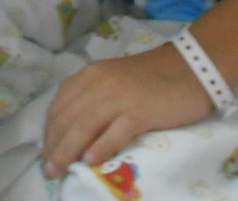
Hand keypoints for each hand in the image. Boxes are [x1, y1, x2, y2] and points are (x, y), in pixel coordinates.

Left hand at [41, 42, 213, 178]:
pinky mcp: (140, 111)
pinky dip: (100, 147)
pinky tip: (90, 162)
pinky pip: (115, 132)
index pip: (59, 105)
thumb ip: (94, 98)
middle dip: (53, 146)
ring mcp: (119, 96)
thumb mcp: (114, 81)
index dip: (48, 131)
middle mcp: (99, 83)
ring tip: (59, 171)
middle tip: (49, 169)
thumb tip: (74, 130)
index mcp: (90, 75)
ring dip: (67, 151)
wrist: (192, 67)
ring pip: (84, 126)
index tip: (45, 152)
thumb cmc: (154, 78)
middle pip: (67, 118)